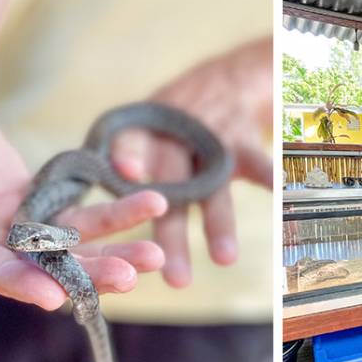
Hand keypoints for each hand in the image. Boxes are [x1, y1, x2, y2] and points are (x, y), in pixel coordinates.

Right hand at [0, 43, 166, 309]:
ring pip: (62, 252)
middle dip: (79, 275)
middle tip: (130, 277)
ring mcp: (4, 227)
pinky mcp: (33, 213)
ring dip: (110, 255)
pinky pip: (77, 222)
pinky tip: (153, 207)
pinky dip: (114, 219)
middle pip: (28, 267)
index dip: (5, 277)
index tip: (50, 297)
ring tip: (157, 254)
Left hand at [110, 37, 271, 286]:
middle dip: (173, 231)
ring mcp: (211, 137)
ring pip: (213, 183)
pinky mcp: (243, 138)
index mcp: (146, 133)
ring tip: (224, 261)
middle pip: (172, 185)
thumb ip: (123, 164)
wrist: (226, 81)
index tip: (125, 174)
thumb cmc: (174, 120)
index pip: (131, 142)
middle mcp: (176, 137)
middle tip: (174, 279)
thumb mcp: (146, 129)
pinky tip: (281, 199)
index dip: (128, 156)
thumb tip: (81, 213)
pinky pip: (258, 162)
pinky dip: (270, 179)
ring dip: (219, 221)